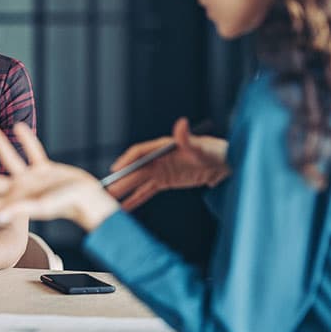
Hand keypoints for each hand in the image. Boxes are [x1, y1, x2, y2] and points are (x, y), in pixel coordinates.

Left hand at [0, 123, 118, 231]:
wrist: (90, 200)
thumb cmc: (68, 206)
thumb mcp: (43, 207)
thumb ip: (21, 210)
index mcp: (17, 202)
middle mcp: (21, 190)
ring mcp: (33, 179)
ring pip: (11, 159)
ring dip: (1, 145)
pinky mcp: (46, 169)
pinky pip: (33, 152)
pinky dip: (27, 140)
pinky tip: (18, 126)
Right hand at [106, 117, 229, 210]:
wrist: (223, 165)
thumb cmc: (213, 152)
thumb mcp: (201, 147)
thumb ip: (188, 139)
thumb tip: (181, 124)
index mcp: (162, 147)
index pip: (139, 153)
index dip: (127, 161)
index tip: (116, 170)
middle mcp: (157, 158)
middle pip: (135, 170)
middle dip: (121, 180)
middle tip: (107, 191)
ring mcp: (159, 170)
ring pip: (137, 182)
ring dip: (124, 191)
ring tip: (110, 201)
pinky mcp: (164, 182)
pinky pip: (146, 191)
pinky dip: (135, 199)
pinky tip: (125, 207)